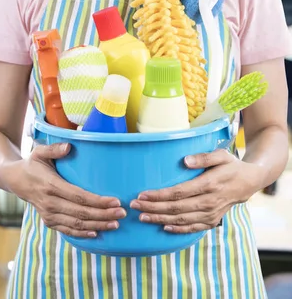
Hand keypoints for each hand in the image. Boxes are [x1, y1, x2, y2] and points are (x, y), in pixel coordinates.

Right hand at [4, 143, 125, 237]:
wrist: (15, 180)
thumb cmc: (32, 164)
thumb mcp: (39, 152)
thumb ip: (54, 149)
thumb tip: (70, 146)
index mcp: (50, 185)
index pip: (79, 197)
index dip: (98, 201)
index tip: (116, 201)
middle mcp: (49, 203)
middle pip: (81, 213)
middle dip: (104, 214)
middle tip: (122, 213)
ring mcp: (48, 214)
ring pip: (76, 224)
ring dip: (98, 225)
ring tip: (115, 224)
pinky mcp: (48, 221)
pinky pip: (68, 231)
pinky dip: (83, 234)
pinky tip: (97, 232)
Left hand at [130, 149, 263, 233]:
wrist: (250, 181)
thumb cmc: (231, 165)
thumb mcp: (221, 155)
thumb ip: (204, 157)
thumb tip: (185, 161)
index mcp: (210, 184)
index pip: (179, 192)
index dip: (159, 195)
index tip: (142, 194)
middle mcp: (210, 202)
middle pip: (176, 208)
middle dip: (153, 208)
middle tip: (134, 206)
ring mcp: (212, 213)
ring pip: (182, 219)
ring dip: (160, 219)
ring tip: (142, 217)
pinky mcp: (213, 220)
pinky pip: (194, 228)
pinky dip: (179, 229)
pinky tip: (164, 227)